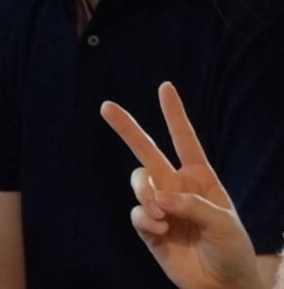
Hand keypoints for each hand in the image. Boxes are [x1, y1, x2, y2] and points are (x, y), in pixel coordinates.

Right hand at [100, 82, 263, 288]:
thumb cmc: (232, 251)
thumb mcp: (225, 224)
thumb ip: (193, 205)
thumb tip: (159, 197)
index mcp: (199, 178)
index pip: (185, 140)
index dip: (174, 113)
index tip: (165, 87)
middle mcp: (176, 186)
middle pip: (146, 150)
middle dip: (126, 127)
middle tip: (106, 106)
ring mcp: (161, 206)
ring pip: (138, 181)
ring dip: (144, 192)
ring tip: (160, 212)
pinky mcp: (149, 228)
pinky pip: (137, 213)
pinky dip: (146, 218)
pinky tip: (161, 228)